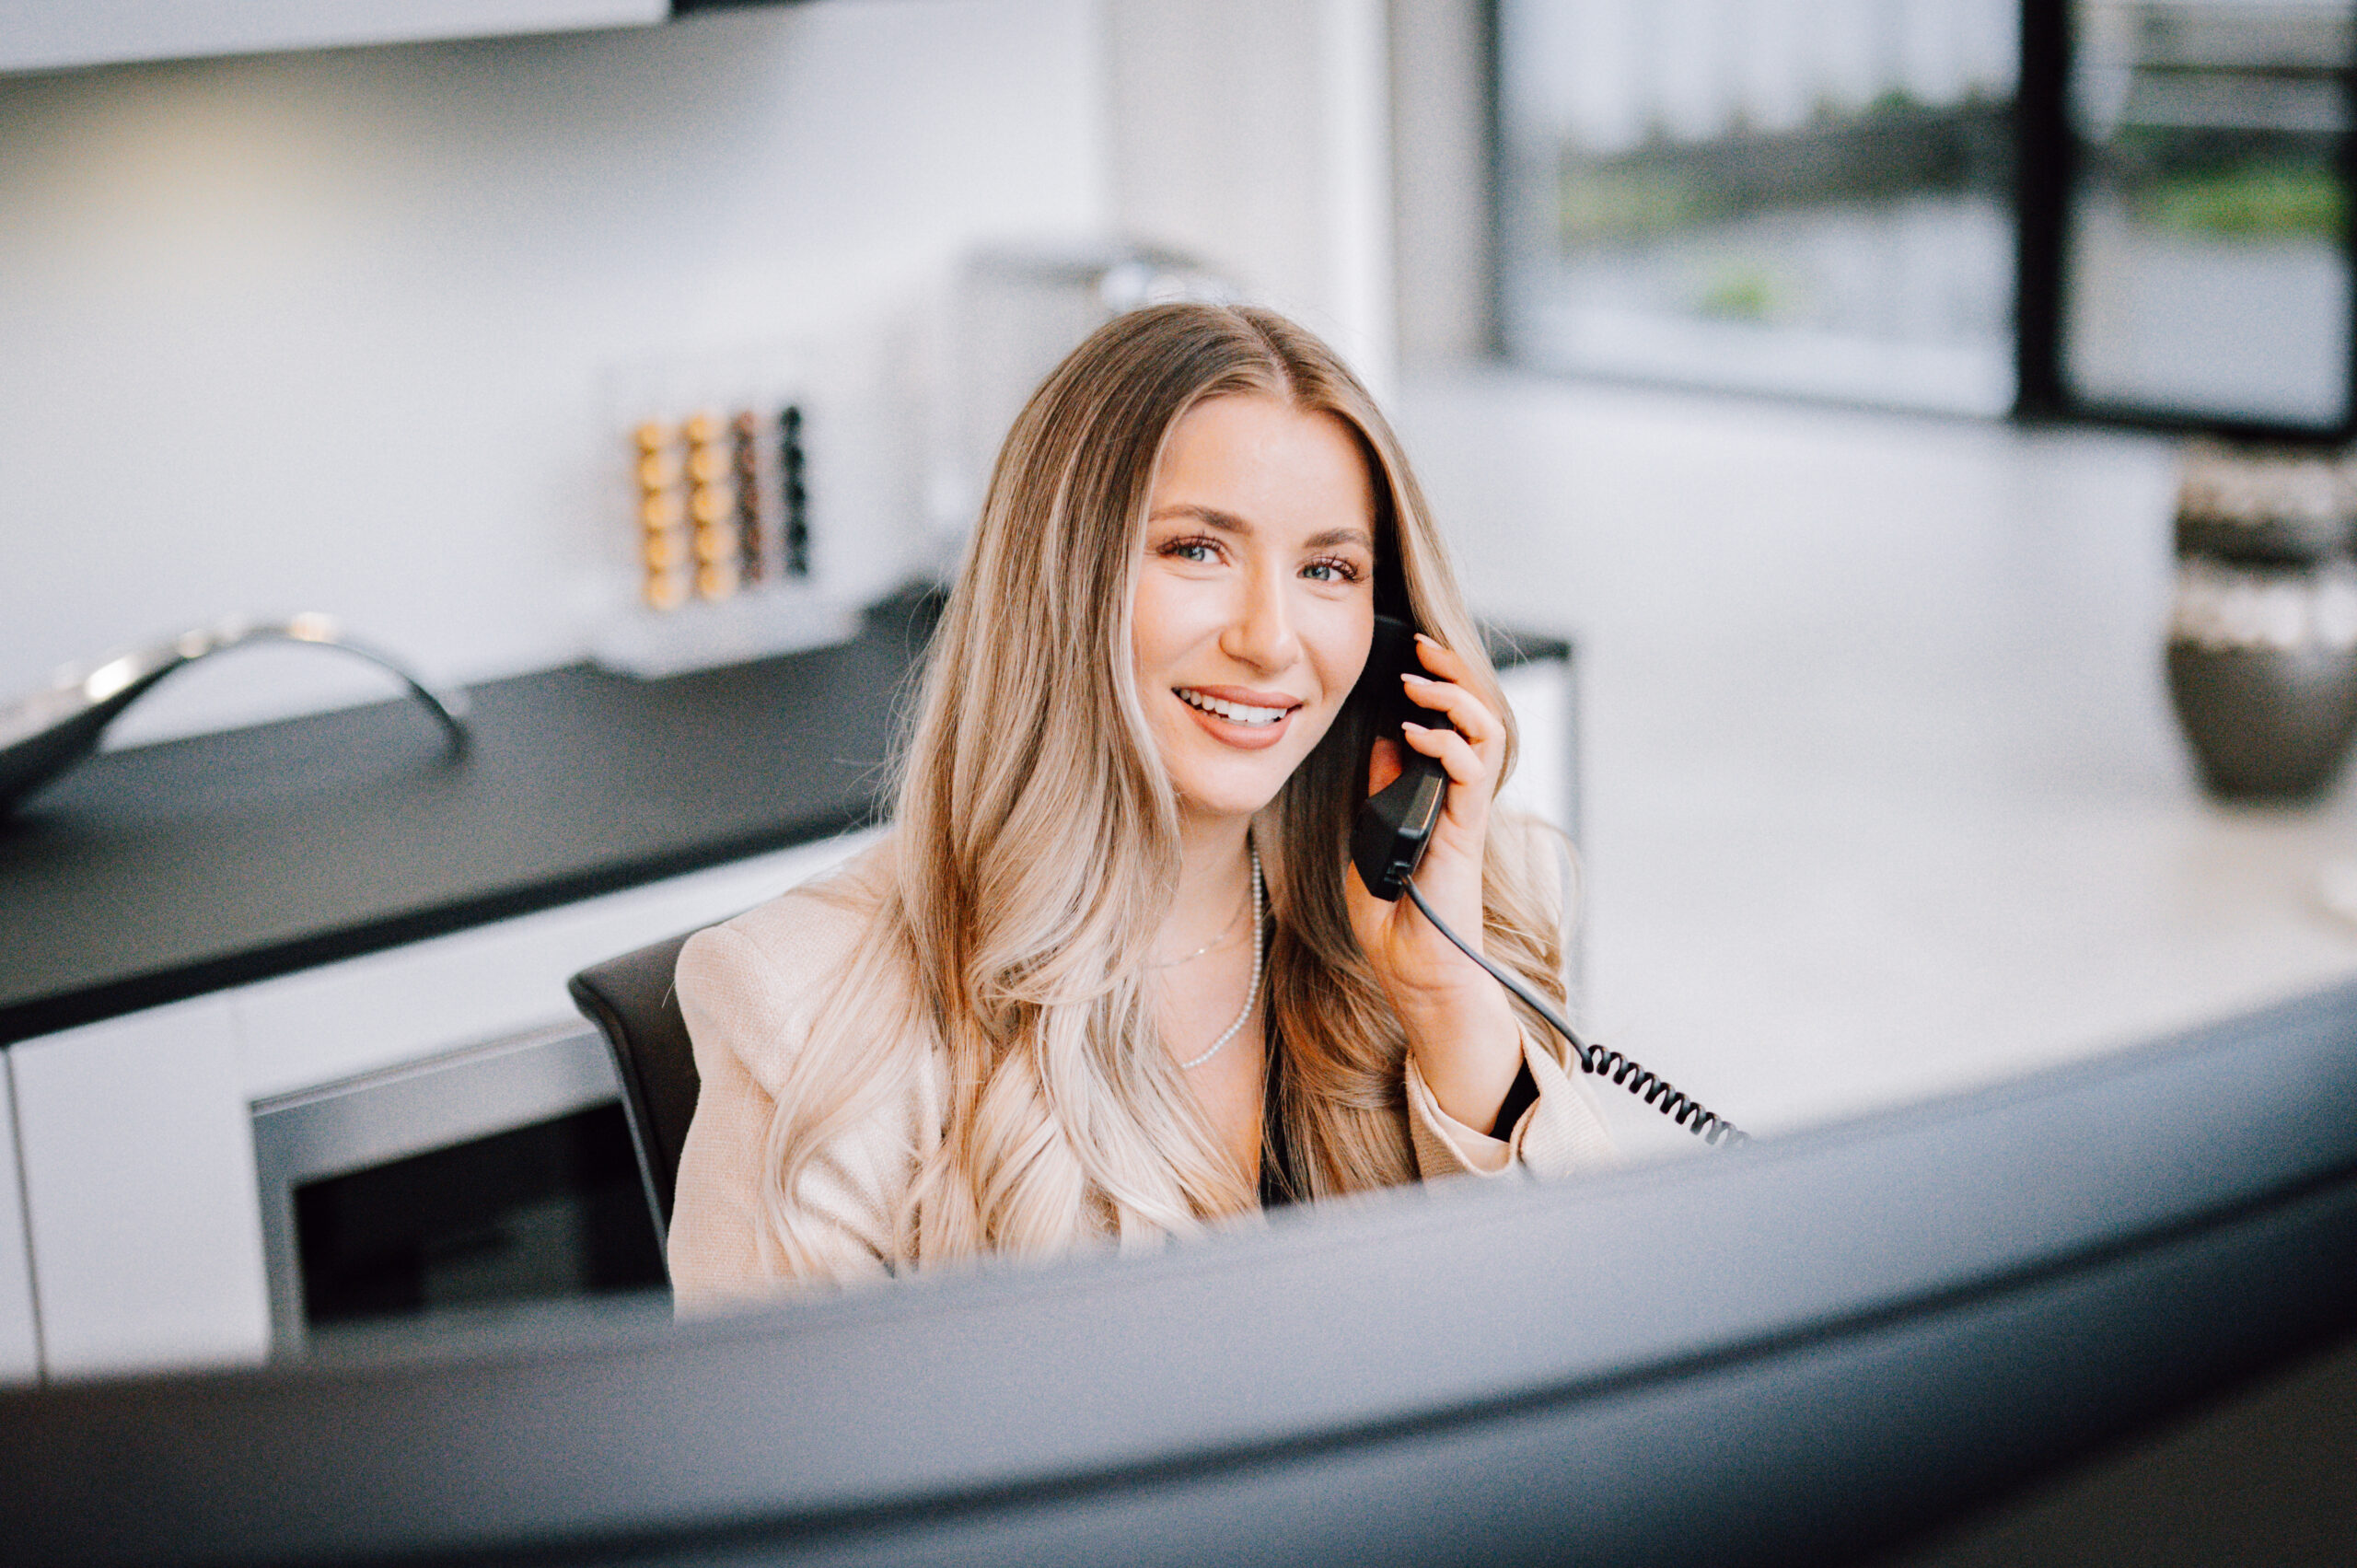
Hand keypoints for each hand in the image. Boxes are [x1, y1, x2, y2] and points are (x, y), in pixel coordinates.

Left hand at [1343, 635, 1524, 1130]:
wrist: (1416, 973)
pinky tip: (1414, 734)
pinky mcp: (1465, 834)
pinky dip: (1445, 744)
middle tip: (1426, 646)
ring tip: (1422, 681)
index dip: (1438, 687)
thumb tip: (1380, 743)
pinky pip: (1472, 773)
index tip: (1410, 658)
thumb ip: (1382, 791)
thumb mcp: (1372, 837)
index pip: (1451, 725)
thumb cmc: (1395, 918)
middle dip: (1455, 674)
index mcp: (1440, 797)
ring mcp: (1467, 815)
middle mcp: (1460, 799)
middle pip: (1478, 716)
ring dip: (1455, 698)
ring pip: (1486, 734)